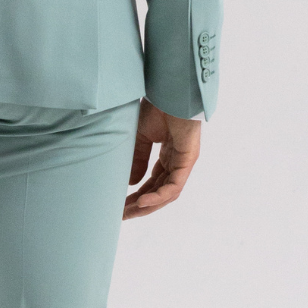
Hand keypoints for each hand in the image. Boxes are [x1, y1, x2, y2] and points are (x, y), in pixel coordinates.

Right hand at [123, 99, 201, 219]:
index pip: (153, 183)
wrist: (169, 92)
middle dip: (140, 206)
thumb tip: (132, 184)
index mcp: (168, 156)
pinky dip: (158, 196)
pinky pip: (174, 185)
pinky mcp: (188, 160)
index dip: (137, 196)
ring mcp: (184, 162)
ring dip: (148, 205)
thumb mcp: (140, 137)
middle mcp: (177, 162)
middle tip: (121, 215)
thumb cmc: (157, 108)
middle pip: (159, 192)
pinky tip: (143, 202)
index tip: (120, 207)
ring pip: (167, 193)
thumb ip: (137, 159)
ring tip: (129, 212)